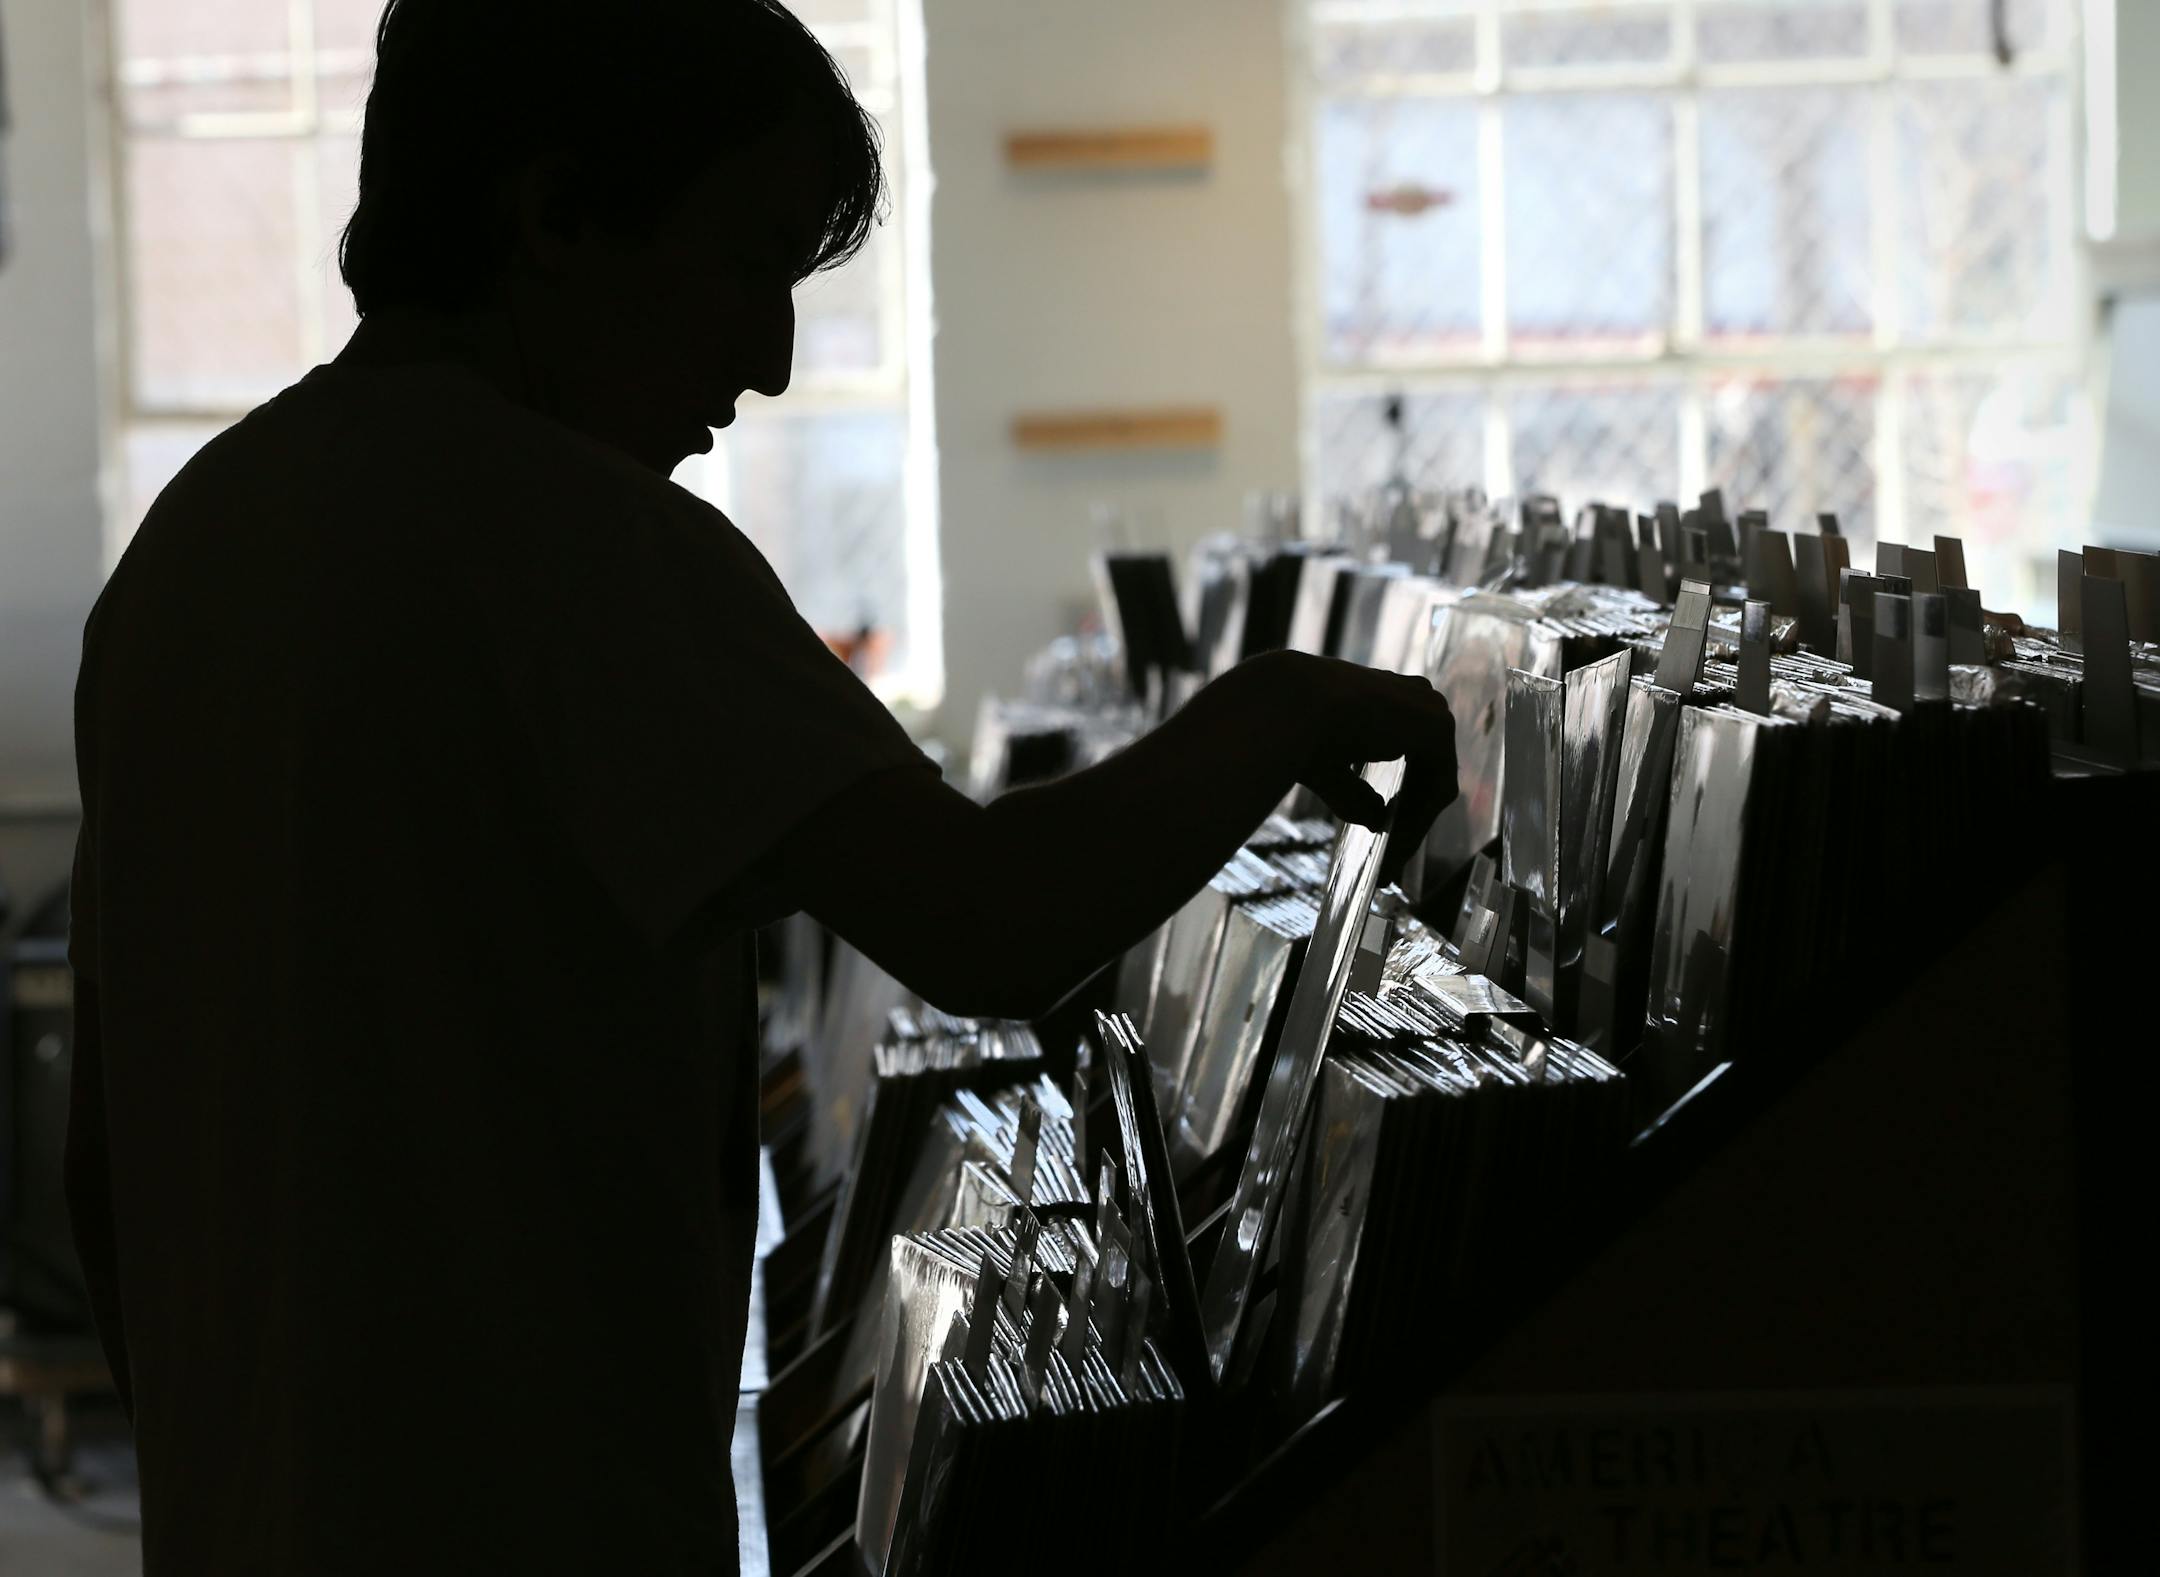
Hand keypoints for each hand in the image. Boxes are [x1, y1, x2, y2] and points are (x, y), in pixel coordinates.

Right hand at [1239, 651, 1458, 879]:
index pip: (1408, 756)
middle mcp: (1416, 698)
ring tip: (1389, 866)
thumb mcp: (1331, 770)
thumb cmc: (1298, 729)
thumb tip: (1379, 821)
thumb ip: (1358, 793)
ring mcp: (1431, 709)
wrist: (1291, 707)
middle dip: (1409, 819)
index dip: (1399, 799)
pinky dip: (1418, 822)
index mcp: (1390, 697)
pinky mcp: (1437, 727)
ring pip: (1432, 783)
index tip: (1385, 834)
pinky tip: (1395, 850)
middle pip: (1424, 773)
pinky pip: (1437, 788)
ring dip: (1412, 828)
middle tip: (1391, 862)